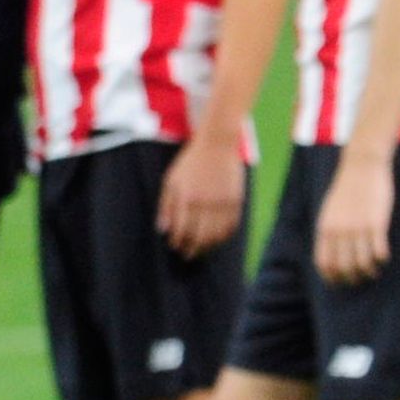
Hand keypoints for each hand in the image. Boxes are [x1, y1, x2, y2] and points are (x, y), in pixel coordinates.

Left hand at [158, 136, 244, 257]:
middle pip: (199, 237)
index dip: (178, 242)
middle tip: (188, 255)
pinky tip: (218, 239)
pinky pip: (231, 226)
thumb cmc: (191, 161)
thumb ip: (166, 206)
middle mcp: (205, 203)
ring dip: (208, 247)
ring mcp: (222, 202)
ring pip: (216, 235)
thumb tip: (163, 231)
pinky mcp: (236, 200)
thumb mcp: (171, 180)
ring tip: (202, 250)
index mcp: (187, 198)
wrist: (218, 144)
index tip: (175, 247)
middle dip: (192, 250)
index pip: (181, 230)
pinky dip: (224, 236)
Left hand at [314, 152, 393, 284]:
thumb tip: (331, 253)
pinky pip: (379, 252)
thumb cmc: (347, 187)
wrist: (362, 165)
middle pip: (345, 268)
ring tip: (374, 270)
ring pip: (363, 264)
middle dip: (353, 279)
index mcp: (326, 229)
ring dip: (369, 272)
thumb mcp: (330, 210)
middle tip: (361, 278)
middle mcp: (340, 232)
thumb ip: (329, 231)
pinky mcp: (377, 223)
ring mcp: (358, 228)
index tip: (341, 282)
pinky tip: (384, 256)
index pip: (325, 264)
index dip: (332, 278)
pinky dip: (381, 260)